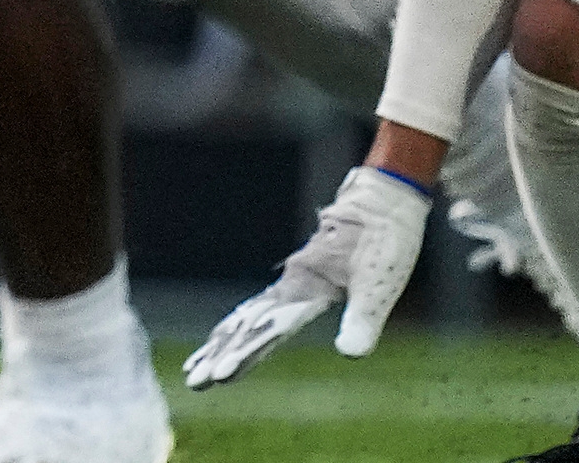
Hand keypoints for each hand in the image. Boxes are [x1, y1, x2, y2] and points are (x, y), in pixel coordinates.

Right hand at [185, 165, 430, 385]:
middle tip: (193, 381)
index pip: (266, 330)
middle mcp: (290, 285)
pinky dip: (238, 326)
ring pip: (246, 317)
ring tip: (196, 366)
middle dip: (218, 354)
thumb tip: (350, 355)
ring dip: (222, 344)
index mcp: (303, 288)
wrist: (383, 198)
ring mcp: (292, 281)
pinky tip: (231, 333)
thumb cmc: (385, 239)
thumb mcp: (380, 284)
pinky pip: (259, 308)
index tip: (219, 376)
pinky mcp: (302, 280)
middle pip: (245, 326)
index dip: (243, 354)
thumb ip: (364, 319)